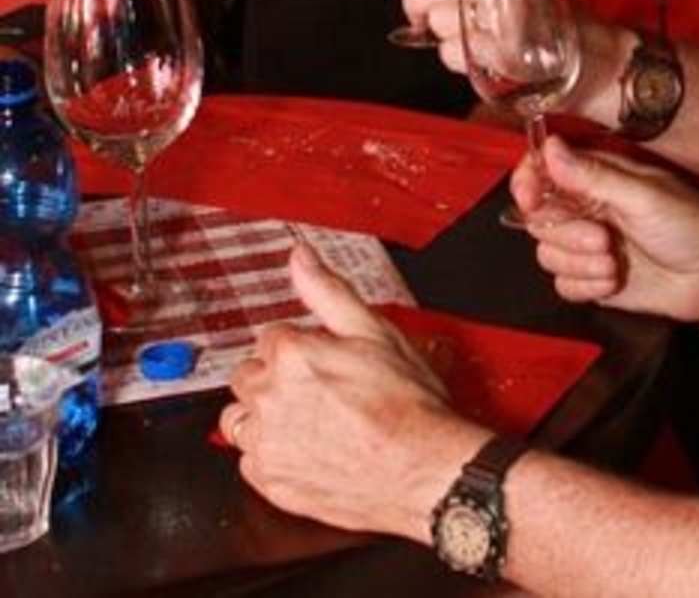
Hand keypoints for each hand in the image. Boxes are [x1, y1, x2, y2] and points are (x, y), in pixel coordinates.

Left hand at [220, 243, 482, 540]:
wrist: (420, 469)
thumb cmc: (405, 405)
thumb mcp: (375, 331)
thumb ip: (328, 290)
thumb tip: (301, 256)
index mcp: (292, 355)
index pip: (272, 335)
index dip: (301, 344)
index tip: (321, 357)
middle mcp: (270, 397)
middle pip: (249, 373)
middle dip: (276, 375)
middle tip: (317, 387)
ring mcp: (266, 442)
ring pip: (240, 417)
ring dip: (264, 413)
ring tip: (306, 417)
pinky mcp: (269, 481)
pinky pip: (248, 459)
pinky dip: (270, 451)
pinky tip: (303, 446)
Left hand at [394, 0, 624, 113]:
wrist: (598, 58)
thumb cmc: (553, 17)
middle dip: (416, 4)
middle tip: (420, 14)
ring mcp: (507, 16)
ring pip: (439, 20)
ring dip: (439, 32)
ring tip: (458, 34)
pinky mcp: (504, 52)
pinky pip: (454, 52)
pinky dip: (454, 57)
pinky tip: (473, 53)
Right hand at [515, 135, 698, 327]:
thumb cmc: (692, 226)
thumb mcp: (644, 196)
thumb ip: (593, 176)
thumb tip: (550, 146)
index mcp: (599, 176)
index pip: (544, 169)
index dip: (529, 181)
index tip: (531, 197)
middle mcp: (588, 207)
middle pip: (539, 216)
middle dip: (566, 232)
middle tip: (602, 237)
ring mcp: (588, 244)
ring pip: (547, 252)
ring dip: (577, 262)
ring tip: (613, 260)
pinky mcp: (592, 279)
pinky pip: (562, 285)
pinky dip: (585, 286)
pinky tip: (613, 281)